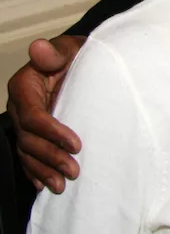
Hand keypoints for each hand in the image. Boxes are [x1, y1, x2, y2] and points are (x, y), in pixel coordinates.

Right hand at [6, 35, 85, 192]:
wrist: (84, 62)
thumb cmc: (77, 54)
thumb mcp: (70, 48)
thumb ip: (55, 52)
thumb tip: (38, 47)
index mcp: (25, 86)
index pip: (33, 116)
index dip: (52, 132)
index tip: (76, 144)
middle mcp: (20, 107)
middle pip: (29, 139)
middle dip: (50, 157)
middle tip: (74, 171)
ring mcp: (25, 122)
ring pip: (28, 152)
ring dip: (44, 170)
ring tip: (62, 185)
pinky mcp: (34, 133)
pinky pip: (29, 156)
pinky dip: (35, 172)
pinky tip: (44, 185)